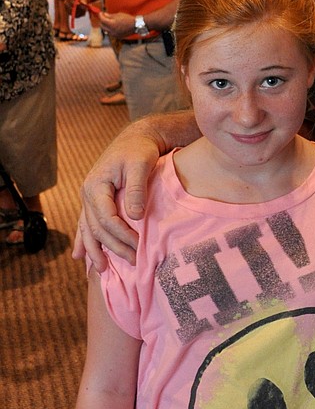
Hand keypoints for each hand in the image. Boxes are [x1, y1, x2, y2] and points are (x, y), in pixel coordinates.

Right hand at [73, 129, 161, 267]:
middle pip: (96, 228)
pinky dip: (83, 240)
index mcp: (96, 185)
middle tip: (132, 261)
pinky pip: (86, 224)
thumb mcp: (141, 164)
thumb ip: (137, 189)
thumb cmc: (140, 150)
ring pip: (87, 229)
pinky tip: (80, 256)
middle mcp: (87, 193)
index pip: (105, 218)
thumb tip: (135, 216)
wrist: (135, 139)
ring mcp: (88, 198)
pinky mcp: (95, 200)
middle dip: (113, 247)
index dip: (121, 234)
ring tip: (101, 269)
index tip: (138, 244)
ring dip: (94, 250)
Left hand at [99, 11, 134, 39]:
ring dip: (106, 25)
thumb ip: (109, 16)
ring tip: (110, 21)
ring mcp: (114, 34)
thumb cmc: (127, 19)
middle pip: (102, 26)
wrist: (136, 25)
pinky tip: (114, 25)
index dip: (100, 15)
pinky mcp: (117, 37)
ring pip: (106, 30)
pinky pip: (110, 33)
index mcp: (112, 24)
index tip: (101, 13)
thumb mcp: (118, 15)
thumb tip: (104, 14)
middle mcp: (112, 31)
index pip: (102, 20)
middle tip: (104, 17)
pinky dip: (110, 29)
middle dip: (102, 21)